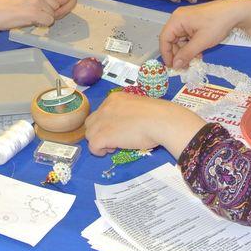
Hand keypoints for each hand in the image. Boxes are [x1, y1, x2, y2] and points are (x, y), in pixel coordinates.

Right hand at [0, 0, 59, 35]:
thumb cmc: (3, 5)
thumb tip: (49, 4)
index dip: (48, 3)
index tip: (40, 8)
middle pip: (55, 3)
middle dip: (49, 11)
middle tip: (37, 15)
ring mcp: (37, 1)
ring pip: (53, 13)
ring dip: (45, 18)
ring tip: (32, 18)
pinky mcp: (36, 13)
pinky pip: (49, 21)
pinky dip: (43, 24)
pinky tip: (33, 22)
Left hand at [25, 0, 76, 18]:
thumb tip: (50, 3)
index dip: (62, 1)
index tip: (53, 5)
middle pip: (72, 1)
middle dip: (64, 9)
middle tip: (54, 15)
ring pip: (69, 5)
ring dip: (62, 12)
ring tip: (52, 16)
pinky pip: (64, 6)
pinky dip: (59, 11)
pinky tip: (51, 14)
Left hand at [85, 93, 205, 158]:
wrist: (161, 121)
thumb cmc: (157, 115)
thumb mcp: (139, 108)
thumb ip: (129, 113)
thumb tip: (129, 124)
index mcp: (115, 98)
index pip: (101, 112)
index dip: (107, 123)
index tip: (118, 130)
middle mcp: (105, 107)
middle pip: (91, 122)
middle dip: (100, 132)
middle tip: (114, 139)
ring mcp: (102, 121)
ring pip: (90, 134)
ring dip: (99, 142)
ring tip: (113, 147)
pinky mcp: (103, 135)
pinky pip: (92, 145)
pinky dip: (98, 151)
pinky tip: (109, 151)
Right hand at [160, 0, 250, 68]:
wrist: (235, 12)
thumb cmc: (218, 23)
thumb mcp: (202, 42)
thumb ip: (186, 54)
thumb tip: (175, 65)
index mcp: (177, 20)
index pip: (164, 39)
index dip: (166, 54)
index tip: (171, 67)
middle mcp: (179, 18)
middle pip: (172, 40)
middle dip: (178, 54)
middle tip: (184, 66)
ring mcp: (187, 20)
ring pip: (180, 40)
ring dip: (186, 51)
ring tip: (194, 60)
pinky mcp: (194, 22)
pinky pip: (188, 37)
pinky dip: (191, 46)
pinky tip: (199, 53)